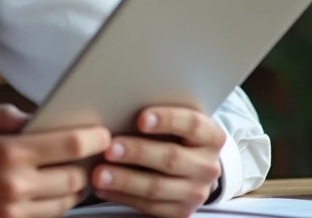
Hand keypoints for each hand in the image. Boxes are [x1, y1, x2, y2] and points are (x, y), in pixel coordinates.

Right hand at [0, 104, 111, 217]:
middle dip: (89, 164)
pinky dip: (55, 204)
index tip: (103, 133)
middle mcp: (13, 186)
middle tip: (93, 153)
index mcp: (7, 153)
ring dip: (76, 187)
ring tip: (75, 171)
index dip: (94, 138)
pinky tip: (52, 190)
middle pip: (75, 178)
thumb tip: (40, 117)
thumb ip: (8, 115)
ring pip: (65, 203)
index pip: (69, 145)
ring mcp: (10, 213)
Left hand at [90, 106, 227, 217]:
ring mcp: (196, 192)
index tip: (139, 119)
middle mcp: (208, 166)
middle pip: (171, 158)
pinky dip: (122, 196)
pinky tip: (103, 188)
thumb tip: (120, 105)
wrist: (193, 166)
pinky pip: (149, 207)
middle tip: (109, 147)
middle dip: (137, 152)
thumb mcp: (178, 121)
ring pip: (157, 187)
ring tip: (99, 173)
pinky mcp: (180, 212)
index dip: (167, 120)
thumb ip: (158, 115)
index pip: (193, 124)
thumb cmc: (176, 135)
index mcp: (212, 137)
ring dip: (124, 180)